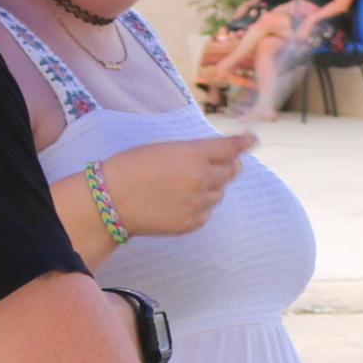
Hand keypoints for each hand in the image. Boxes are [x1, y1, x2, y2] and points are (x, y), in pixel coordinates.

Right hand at [83, 130, 251, 237]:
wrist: (110, 200)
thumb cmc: (132, 167)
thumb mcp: (164, 148)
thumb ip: (195, 151)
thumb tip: (222, 157)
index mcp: (193, 154)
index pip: (230, 147)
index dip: (243, 142)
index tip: (252, 140)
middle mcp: (201, 178)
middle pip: (230, 171)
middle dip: (226, 166)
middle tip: (212, 165)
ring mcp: (198, 203)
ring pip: (219, 193)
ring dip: (211, 187)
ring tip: (184, 185)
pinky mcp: (191, 223)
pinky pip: (207, 213)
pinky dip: (200, 207)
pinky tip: (180, 202)